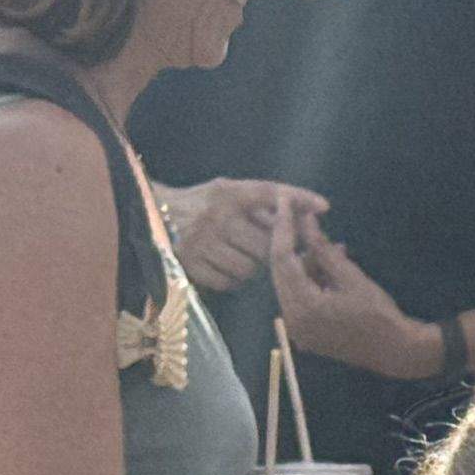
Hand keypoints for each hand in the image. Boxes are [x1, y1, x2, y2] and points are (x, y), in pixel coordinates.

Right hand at [163, 177, 325, 292]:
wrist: (149, 214)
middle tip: (270, 250)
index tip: (324, 206)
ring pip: (250, 268)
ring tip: (241, 257)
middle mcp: (216, 214)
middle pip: (267, 243)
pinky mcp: (190, 264)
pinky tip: (226, 268)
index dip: (298, 198)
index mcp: (227, 192)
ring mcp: (202, 241)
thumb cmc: (200, 204)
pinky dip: (233, 280)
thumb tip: (306, 212)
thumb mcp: (226, 192)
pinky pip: (229, 282)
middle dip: (273, 250)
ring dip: (252, 268)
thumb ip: (259, 202)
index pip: (270, 192)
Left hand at [262, 205, 439, 379]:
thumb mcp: (352, 276)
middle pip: (280, 271)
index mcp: (304, 307)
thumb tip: (305, 219)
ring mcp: (296, 328)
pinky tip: (330, 267)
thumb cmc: (379, 315)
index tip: (284, 202)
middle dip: (290, 242)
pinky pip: (297, 297)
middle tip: (300, 217)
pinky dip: (309, 279)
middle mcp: (292, 320)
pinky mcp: (303, 331)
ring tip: (333, 247)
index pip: (283, 259)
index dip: (284, 227)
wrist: (395, 353)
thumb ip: (324, 248)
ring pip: (289, 283)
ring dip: (304, 262)